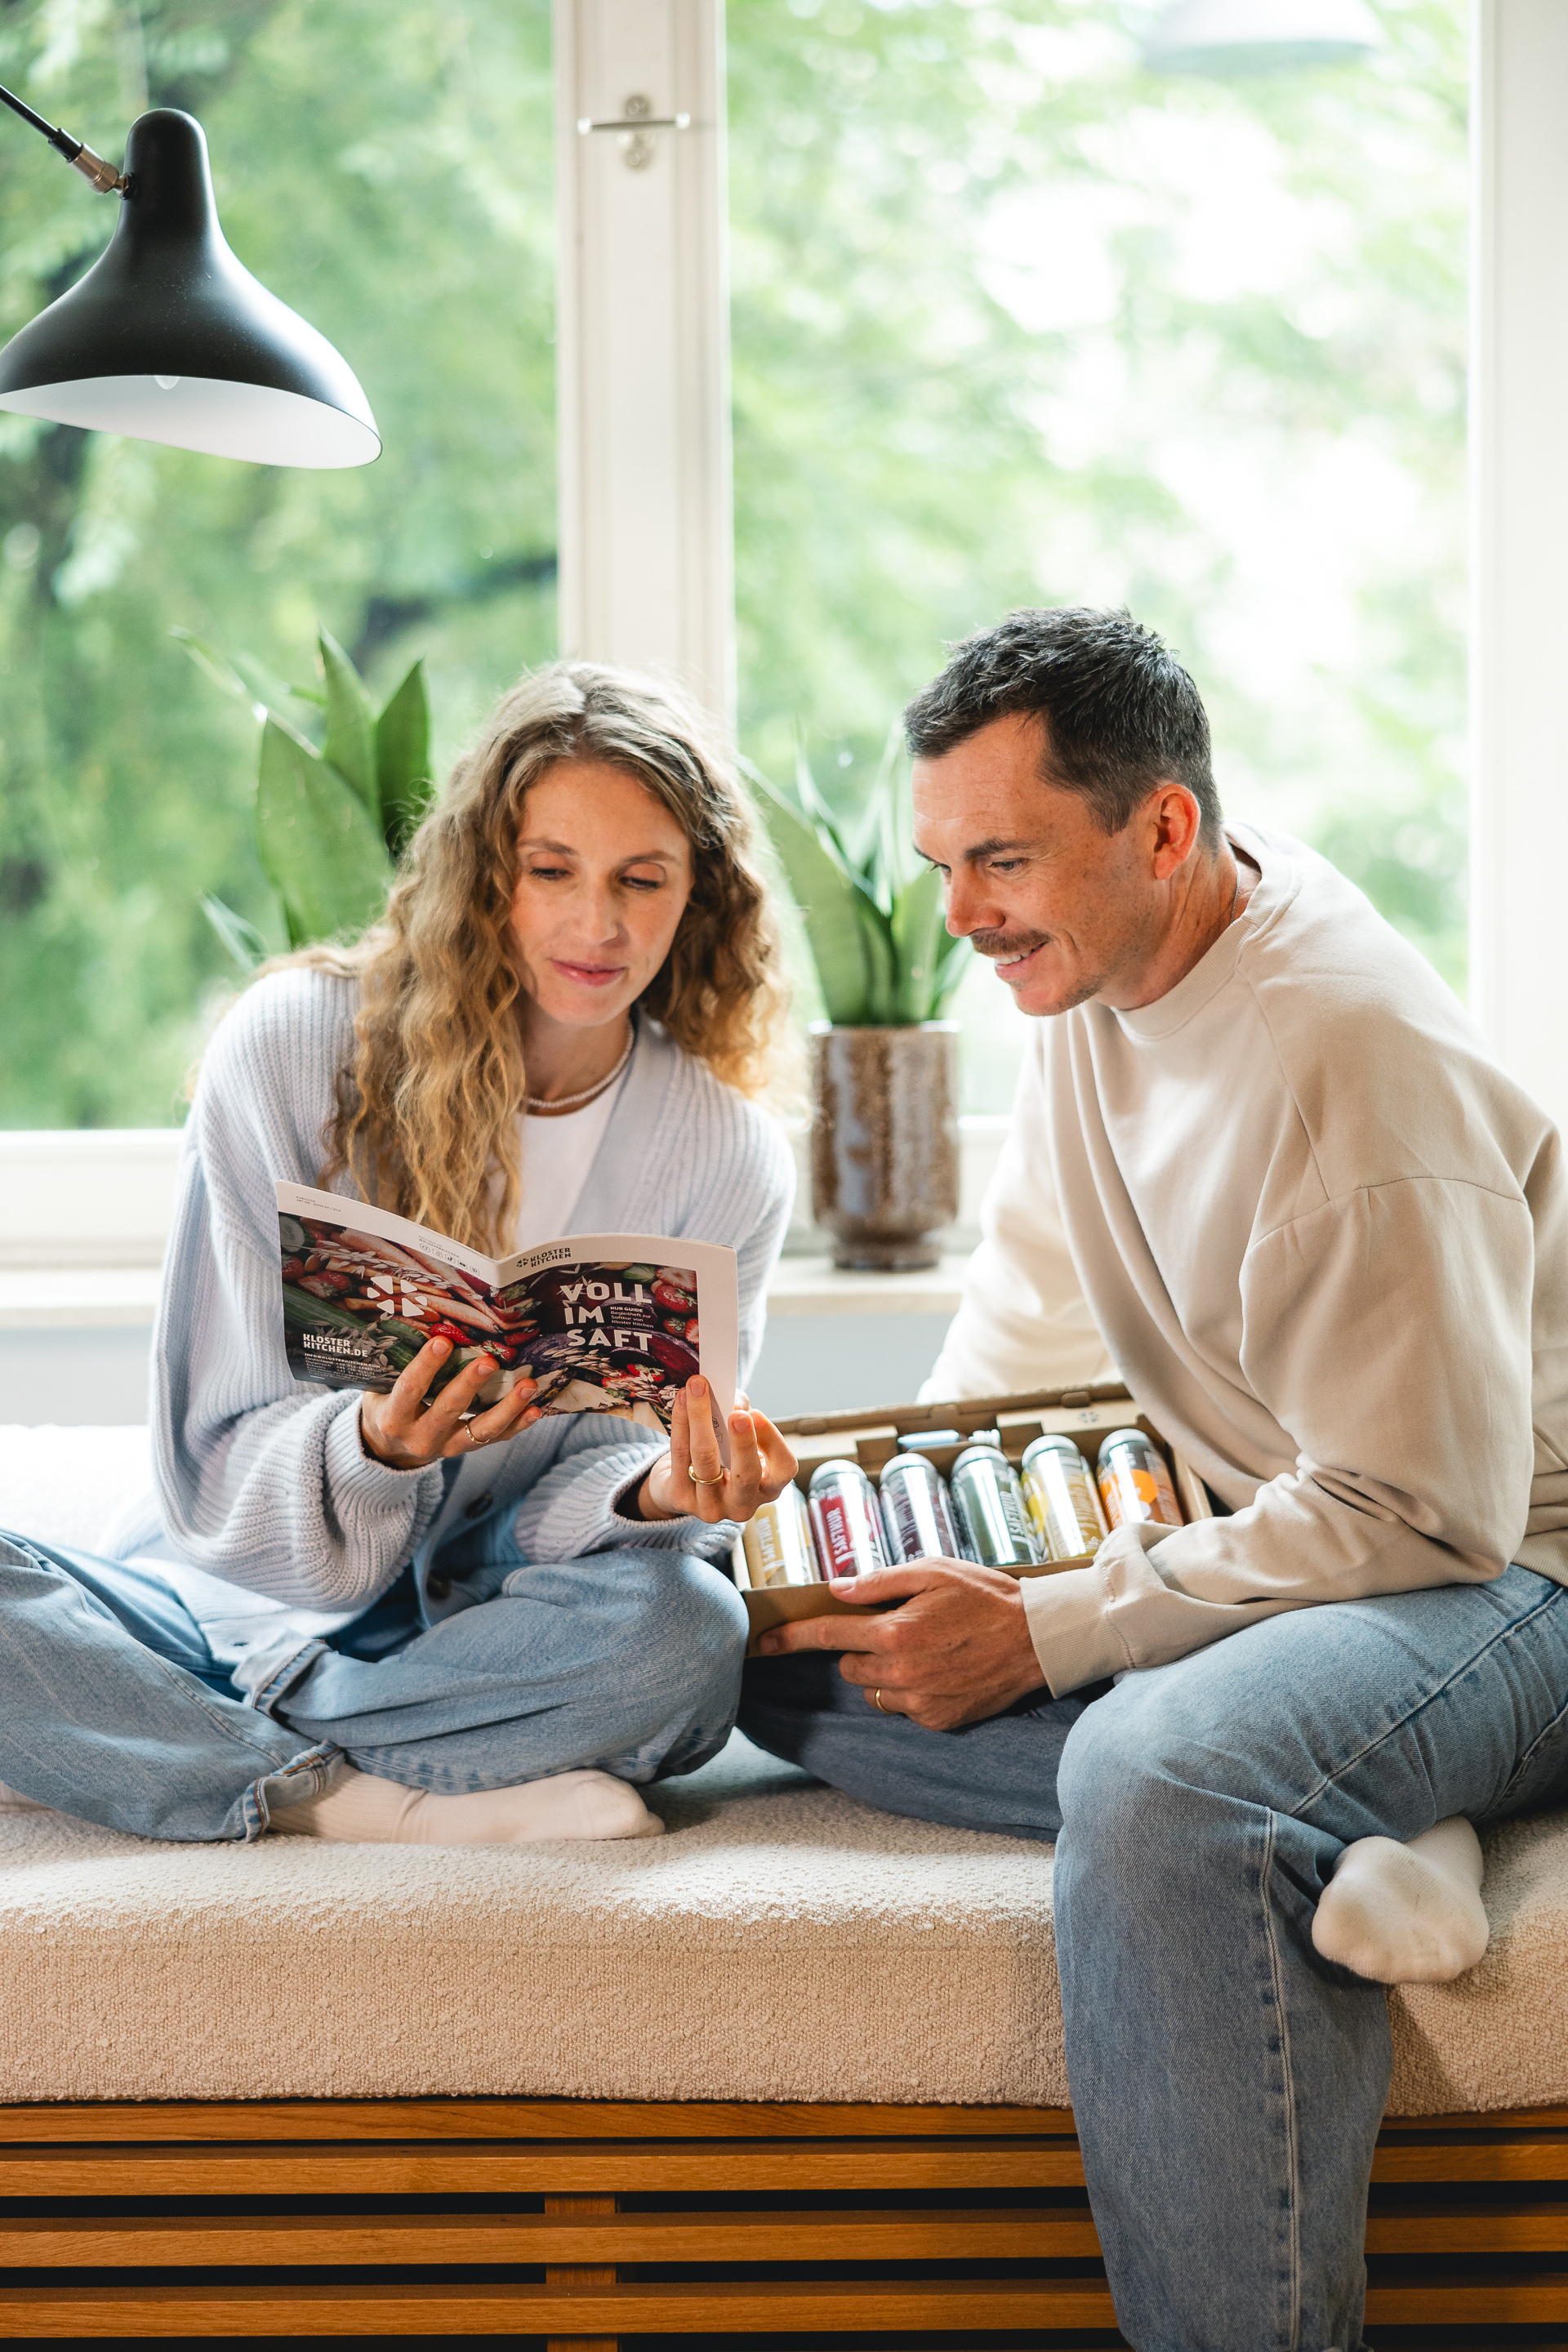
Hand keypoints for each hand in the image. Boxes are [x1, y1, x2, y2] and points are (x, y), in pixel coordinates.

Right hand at [360, 1335, 541, 1467]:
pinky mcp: (466, 1449)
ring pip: (481, 1430)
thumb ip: (399, 1367)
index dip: (426, 1365)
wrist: (388, 1450)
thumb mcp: (381, 1390)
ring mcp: (446, 1447)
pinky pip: (496, 1438)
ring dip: (508, 1407)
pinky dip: (518, 1424)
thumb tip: (428, 1324)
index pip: (410, 1389)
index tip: (442, 1341)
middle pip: (448, 1409)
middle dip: (470, 1384)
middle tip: (489, 1361)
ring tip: (528, 1386)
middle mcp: (420, 1437)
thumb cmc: (387, 1407)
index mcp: (394, 1418)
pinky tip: (536, 1409)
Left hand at [637, 1378, 797, 1525]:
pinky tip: (682, 1400)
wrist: (684, 1485)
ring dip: (701, 1418)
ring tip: (698, 1388)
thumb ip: (743, 1417)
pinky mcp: (681, 1499)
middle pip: (746, 1475)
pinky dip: (681, 1422)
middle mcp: (743, 1503)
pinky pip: (680, 1455)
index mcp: (768, 1487)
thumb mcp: (741, 1440)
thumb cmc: (723, 1456)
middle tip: (737, 1414)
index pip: (784, 1469)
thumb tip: (733, 1401)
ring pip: (706, 1460)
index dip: (773, 1442)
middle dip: (742, 1442)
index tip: (756, 1414)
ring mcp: (711, 1506)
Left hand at [752, 1557, 1043, 1730]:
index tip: (761, 1644)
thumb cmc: (987, 1596)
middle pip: (848, 1664)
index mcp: (895, 1633)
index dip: (788, 1638)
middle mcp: (901, 1674)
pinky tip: (940, 1669)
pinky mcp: (938, 1721)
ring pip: (872, 1689)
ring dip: (883, 1671)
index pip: (826, 1635)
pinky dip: (910, 1690)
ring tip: (924, 1648)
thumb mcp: (932, 1571)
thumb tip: (836, 1590)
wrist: (1039, 1639)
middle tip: (897, 1626)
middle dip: (861, 1646)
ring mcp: (920, 1702)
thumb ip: (879, 1582)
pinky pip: (902, 1707)